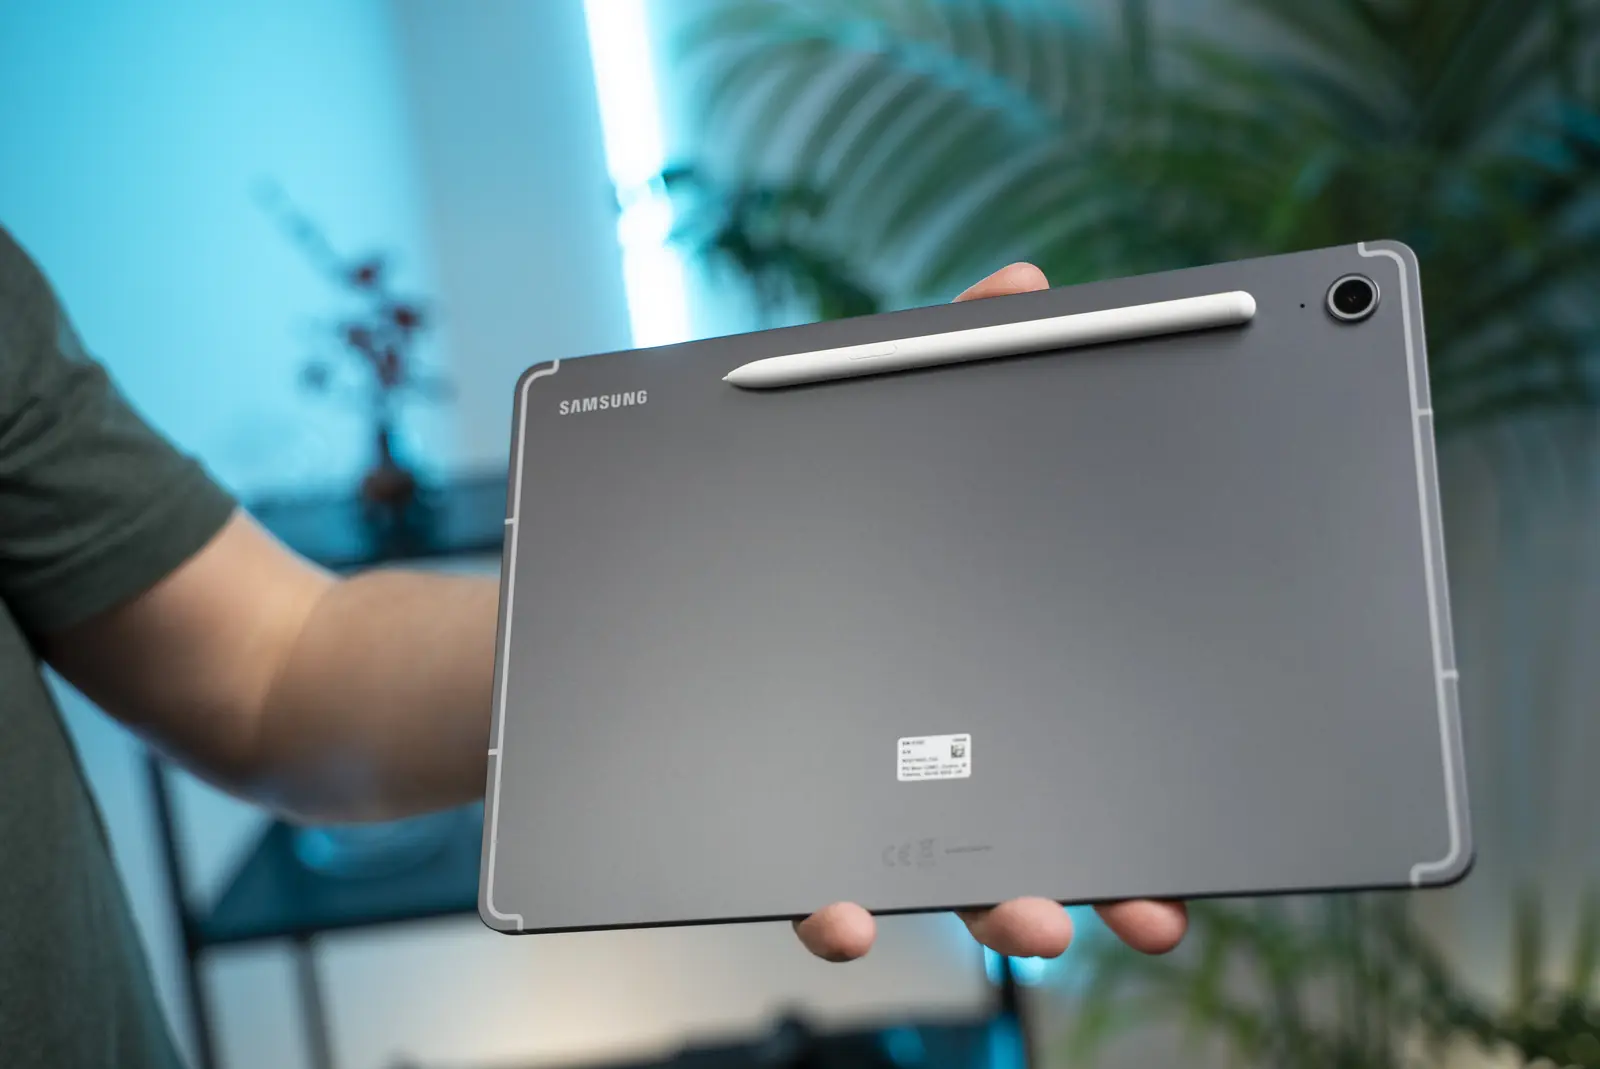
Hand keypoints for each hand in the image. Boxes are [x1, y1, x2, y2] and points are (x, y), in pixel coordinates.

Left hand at [792, 262, 1188, 962]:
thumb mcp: (867, 424)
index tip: (1192, 850)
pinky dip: (829, 902)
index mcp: (976, 668)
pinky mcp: (763, 817)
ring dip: (994, 905)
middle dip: (1104, 871)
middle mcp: (923, 751)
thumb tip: (1020, 282)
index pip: (1076, 740)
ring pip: (932, 872)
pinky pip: (802, 875)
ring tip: (1029, 918)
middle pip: (1032, 827)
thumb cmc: (780, 499)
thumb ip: (941, 366)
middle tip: (1149, 907)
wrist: (632, 557)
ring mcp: (847, 792)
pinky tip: (840, 911)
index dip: (1144, 801)